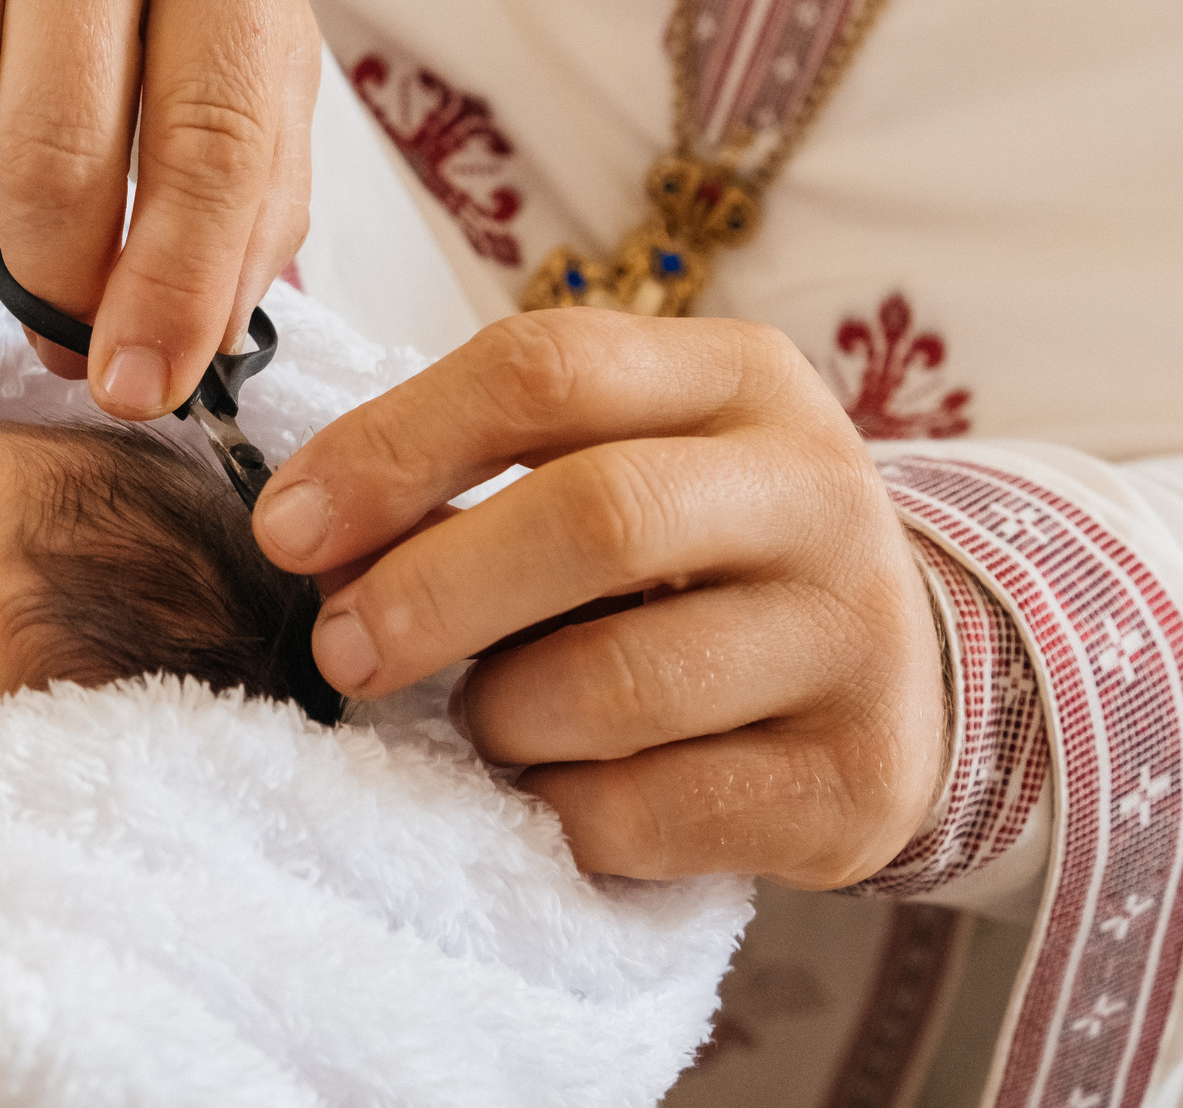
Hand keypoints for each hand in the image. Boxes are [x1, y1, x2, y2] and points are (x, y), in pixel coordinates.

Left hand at [251, 309, 946, 887]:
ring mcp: (853, 638)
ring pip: (621, 683)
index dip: (393, 446)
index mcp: (737, 376)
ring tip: (486, 717)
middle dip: (432, 591)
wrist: (896, 678)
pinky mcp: (854, 782)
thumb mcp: (617, 459)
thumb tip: (313, 539)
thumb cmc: (697, 554)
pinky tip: (556, 788)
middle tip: (340, 650)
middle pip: (596, 517)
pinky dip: (563, 810)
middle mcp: (815, 488)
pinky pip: (652, 813)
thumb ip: (481, 472)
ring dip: (501, 713)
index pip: (543, 369)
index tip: (286, 529)